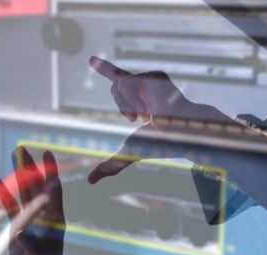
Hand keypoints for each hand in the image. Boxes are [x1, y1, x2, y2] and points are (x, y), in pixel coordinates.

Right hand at [0, 148, 64, 254]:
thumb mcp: (40, 254)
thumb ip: (30, 242)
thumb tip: (19, 233)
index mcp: (54, 217)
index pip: (53, 189)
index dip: (49, 171)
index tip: (47, 154)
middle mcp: (42, 215)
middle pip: (35, 186)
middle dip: (29, 167)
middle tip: (22, 148)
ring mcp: (29, 221)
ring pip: (21, 193)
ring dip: (16, 176)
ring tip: (12, 156)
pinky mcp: (17, 229)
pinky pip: (9, 208)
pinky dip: (2, 194)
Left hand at [87, 56, 227, 183]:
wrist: (176, 132)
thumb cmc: (160, 144)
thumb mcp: (129, 152)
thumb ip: (111, 165)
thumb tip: (90, 182)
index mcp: (140, 103)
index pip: (119, 85)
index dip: (105, 69)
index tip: (91, 60)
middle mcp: (145, 90)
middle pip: (115, 88)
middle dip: (121, 106)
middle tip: (139, 118)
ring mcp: (151, 80)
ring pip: (120, 84)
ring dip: (128, 104)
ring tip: (147, 113)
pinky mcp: (156, 74)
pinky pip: (128, 79)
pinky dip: (133, 96)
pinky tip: (150, 105)